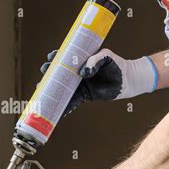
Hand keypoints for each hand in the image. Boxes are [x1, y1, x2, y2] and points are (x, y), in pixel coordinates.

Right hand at [40, 49, 157, 115]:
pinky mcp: (84, 96)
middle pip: (58, 75)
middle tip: (42, 80)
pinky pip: (71, 101)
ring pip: (62, 89)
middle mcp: (76, 73)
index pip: (64, 58)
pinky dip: (64, 107)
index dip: (55, 59)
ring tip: (41, 97)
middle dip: (48, 77)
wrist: (128, 79)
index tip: (50, 59)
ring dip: (52, 93)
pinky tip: (56, 111)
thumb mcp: (106, 57)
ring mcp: (79, 85)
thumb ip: (95, 61)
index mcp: (80, 60)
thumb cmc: (117, 65)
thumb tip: (83, 72)